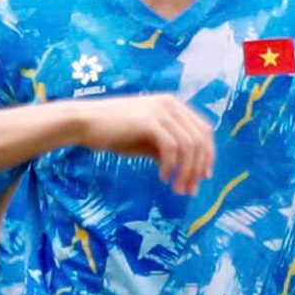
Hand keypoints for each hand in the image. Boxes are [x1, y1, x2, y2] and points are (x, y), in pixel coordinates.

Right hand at [82, 93, 214, 195]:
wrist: (85, 123)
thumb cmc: (115, 132)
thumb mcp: (148, 141)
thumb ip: (169, 150)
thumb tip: (189, 170)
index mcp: (173, 106)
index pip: (204, 130)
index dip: (208, 155)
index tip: (204, 177)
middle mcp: (171, 105)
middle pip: (200, 139)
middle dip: (198, 168)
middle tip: (190, 190)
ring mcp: (160, 110)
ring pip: (189, 146)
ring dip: (186, 172)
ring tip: (177, 189)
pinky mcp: (148, 121)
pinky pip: (171, 148)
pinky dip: (171, 166)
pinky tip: (163, 178)